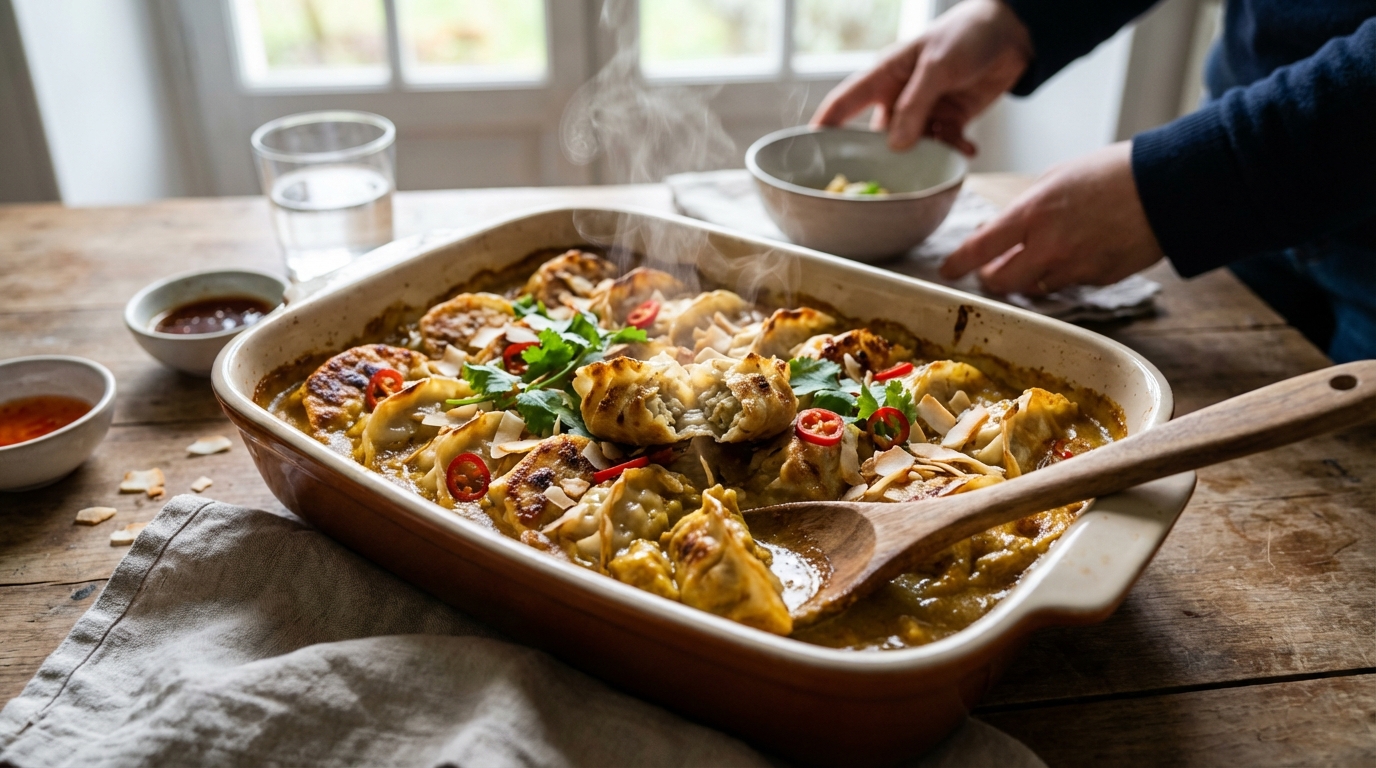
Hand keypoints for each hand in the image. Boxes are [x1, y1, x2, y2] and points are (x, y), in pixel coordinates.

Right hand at [810, 0, 1032, 152]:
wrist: (1012, 32)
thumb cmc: (967, 35)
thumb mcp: (938, 66)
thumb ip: (915, 105)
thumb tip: (896, 145)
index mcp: (885, 76)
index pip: (845, 103)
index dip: (825, 127)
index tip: (808, 152)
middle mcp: (898, 97)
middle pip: (879, 137)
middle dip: (884, 158)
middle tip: (886, 180)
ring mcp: (923, 111)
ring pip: (913, 147)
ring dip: (927, 155)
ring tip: (944, 154)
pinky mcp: (948, 120)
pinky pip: (942, 145)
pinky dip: (952, 151)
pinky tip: (966, 150)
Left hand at [940, 141, 1165, 294]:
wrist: (1166, 188)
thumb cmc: (1111, 173)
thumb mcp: (1056, 178)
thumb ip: (1025, 210)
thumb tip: (1002, 232)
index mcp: (1032, 214)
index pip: (980, 249)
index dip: (958, 263)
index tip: (948, 270)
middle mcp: (1048, 247)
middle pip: (1001, 282)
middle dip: (992, 277)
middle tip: (991, 270)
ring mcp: (1074, 268)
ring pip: (1034, 287)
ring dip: (1029, 276)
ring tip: (1042, 254)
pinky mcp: (1097, 280)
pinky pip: (1068, 285)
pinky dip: (1063, 274)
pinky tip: (1079, 252)